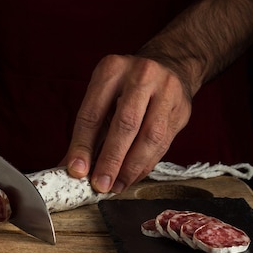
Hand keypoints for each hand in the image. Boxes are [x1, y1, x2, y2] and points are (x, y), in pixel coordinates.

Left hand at [63, 54, 191, 192]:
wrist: (169, 66)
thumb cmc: (127, 86)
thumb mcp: (103, 95)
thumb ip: (88, 131)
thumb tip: (70, 168)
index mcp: (112, 69)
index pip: (93, 112)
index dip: (83, 145)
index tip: (77, 171)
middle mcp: (141, 75)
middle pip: (125, 124)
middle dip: (111, 160)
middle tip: (100, 185)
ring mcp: (166, 90)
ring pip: (149, 137)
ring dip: (131, 167)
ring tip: (116, 186)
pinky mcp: (182, 109)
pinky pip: (163, 144)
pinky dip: (146, 165)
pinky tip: (133, 176)